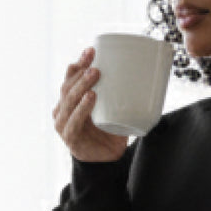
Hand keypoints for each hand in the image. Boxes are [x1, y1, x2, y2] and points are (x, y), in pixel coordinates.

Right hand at [53, 47, 130, 163]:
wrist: (106, 160)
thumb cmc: (109, 131)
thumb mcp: (114, 109)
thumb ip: (121, 94)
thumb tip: (147, 74)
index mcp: (71, 98)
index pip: (71, 76)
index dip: (79, 63)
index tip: (92, 50)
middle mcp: (63, 108)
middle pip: (68, 86)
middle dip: (81, 72)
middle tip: (97, 64)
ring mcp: (63, 123)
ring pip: (69, 100)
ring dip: (82, 86)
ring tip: (95, 75)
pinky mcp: (70, 137)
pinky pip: (74, 121)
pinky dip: (82, 109)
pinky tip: (90, 98)